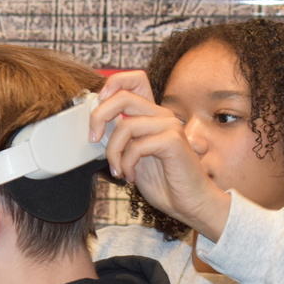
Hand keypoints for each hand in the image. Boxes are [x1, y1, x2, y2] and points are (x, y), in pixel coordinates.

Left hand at [90, 71, 230, 241]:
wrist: (189, 203)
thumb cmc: (163, 182)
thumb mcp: (133, 157)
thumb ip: (120, 139)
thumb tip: (96, 128)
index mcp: (152, 115)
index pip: (135, 80)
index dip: (113, 84)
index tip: (97, 104)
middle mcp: (162, 115)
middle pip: (124, 97)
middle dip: (99, 117)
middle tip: (94, 139)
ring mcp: (169, 126)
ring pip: (126, 125)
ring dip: (113, 152)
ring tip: (118, 170)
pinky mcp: (173, 141)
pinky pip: (137, 145)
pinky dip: (127, 163)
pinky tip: (130, 177)